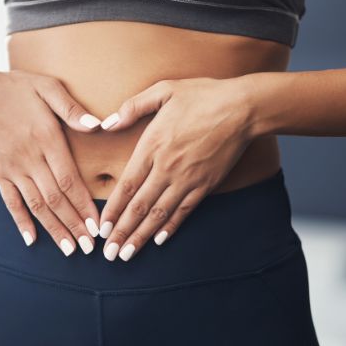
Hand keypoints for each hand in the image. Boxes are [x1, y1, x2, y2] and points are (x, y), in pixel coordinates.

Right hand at [0, 64, 102, 255]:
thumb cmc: (15, 88)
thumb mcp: (47, 87)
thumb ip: (72, 108)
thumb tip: (98, 125)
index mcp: (46, 138)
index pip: (69, 179)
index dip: (84, 205)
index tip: (97, 225)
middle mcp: (30, 158)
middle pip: (55, 198)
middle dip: (74, 225)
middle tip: (90, 247)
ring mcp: (12, 168)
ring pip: (36, 205)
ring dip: (54, 229)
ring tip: (70, 249)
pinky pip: (11, 202)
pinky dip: (21, 222)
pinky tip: (31, 240)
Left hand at [96, 77, 255, 261]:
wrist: (243, 108)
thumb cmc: (202, 95)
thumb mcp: (164, 91)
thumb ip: (133, 107)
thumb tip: (108, 122)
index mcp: (153, 145)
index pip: (127, 185)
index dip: (113, 209)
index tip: (102, 228)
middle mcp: (167, 167)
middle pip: (140, 206)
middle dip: (123, 232)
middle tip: (109, 254)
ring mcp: (187, 179)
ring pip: (160, 214)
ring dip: (142, 237)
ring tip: (127, 255)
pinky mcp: (206, 185)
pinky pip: (184, 211)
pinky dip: (170, 227)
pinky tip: (158, 240)